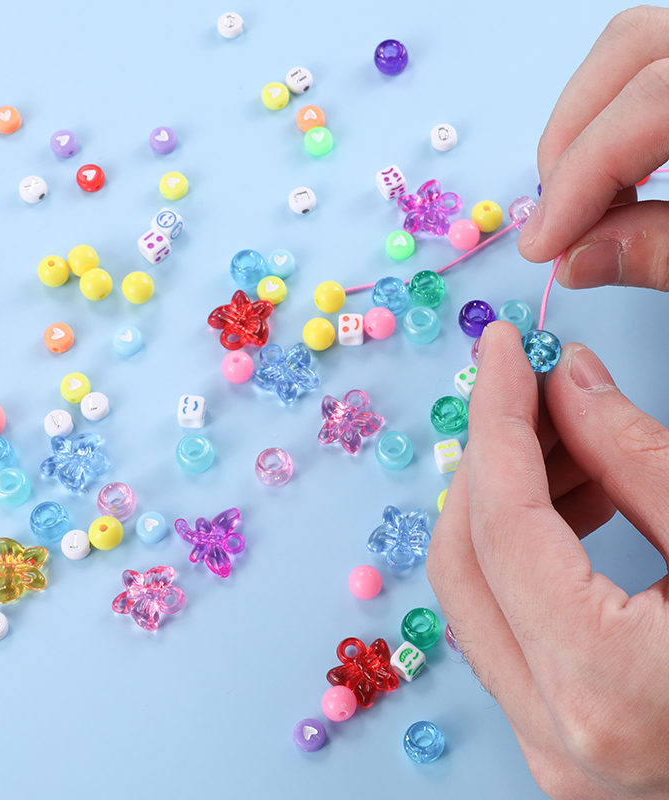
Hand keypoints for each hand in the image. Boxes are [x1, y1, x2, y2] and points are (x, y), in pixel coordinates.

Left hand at [427, 322, 668, 798]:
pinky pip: (507, 618)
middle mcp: (556, 734)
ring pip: (478, 588)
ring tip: (567, 430)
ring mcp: (550, 746)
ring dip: (509, 495)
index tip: (501, 347)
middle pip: (468, 555)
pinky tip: (577, 492)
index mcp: (607, 690)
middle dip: (494, 453)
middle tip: (531, 383)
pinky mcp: (559, 737)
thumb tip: (566, 380)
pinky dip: (528, 546)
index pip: (504, 521)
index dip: (498, 417)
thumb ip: (638, 456)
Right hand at [517, 6, 668, 291]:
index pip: (648, 103)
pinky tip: (623, 179)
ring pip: (630, 51)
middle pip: (628, 53)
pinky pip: (651, 65)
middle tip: (563, 224)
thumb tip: (578, 260)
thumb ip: (664, 254)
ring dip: (588, 129)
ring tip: (593, 206)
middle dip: (572, 145)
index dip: (581, 179)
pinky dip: (616, 118)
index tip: (545, 246)